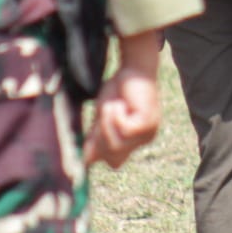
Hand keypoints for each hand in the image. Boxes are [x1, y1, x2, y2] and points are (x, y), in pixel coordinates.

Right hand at [84, 32, 161, 168]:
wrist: (133, 68)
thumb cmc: (118, 91)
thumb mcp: (102, 118)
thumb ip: (95, 138)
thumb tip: (83, 162)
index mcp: (134, 142)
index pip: (114, 163)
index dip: (99, 152)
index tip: (93, 133)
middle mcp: (143, 141)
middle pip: (114, 160)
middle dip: (101, 138)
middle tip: (103, 114)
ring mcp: (148, 133)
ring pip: (116, 144)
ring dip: (108, 123)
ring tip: (114, 106)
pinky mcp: (148, 124)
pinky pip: (123, 130)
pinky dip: (116, 116)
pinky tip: (122, 103)